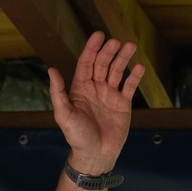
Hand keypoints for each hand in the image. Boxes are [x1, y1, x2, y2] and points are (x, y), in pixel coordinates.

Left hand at [47, 32, 143, 176]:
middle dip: (108, 52)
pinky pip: (130, 86)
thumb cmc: (76, 136)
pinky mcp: (123, 103)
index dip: (91, 49)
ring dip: (123, 59)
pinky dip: (135, 77)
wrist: (95, 155)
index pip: (86, 63)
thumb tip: (51, 69)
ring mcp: (110, 94)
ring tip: (130, 46)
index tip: (98, 35)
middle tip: (115, 42)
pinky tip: (139, 67)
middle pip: (102, 64)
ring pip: (117, 71)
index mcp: (79, 88)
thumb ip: (58, 93)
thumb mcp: (63, 115)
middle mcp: (95, 88)